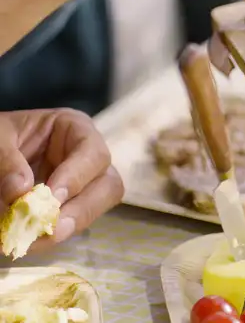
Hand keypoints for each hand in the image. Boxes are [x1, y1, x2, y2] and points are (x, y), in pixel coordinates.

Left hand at [0, 109, 122, 251]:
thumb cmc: (1, 136)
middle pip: (109, 183)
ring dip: (72, 224)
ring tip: (38, 239)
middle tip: (53, 228)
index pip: (92, 152)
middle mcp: (88, 157)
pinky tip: (33, 240)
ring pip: (98, 207)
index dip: (77, 175)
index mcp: (75, 129)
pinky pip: (75, 222)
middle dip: (83, 208)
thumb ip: (6, 160)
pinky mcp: (71, 204)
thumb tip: (20, 191)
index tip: (53, 197)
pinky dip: (55, 234)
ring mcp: (84, 182)